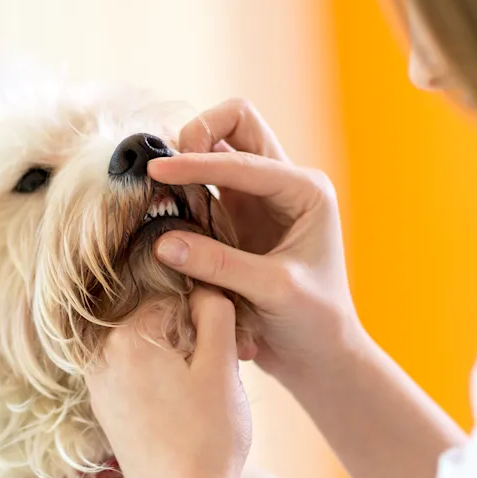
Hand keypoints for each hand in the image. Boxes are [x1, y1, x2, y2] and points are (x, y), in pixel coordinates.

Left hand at [87, 287, 313, 477]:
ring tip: (208, 398)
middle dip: (192, 342)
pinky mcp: (108, 416)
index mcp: (126, 338)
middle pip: (157, 327)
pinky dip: (164, 388)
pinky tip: (187, 415)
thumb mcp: (221, 365)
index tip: (230, 348)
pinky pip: (138, 382)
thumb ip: (214, 313)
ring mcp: (100, 390)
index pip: (174, 299)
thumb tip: (203, 286)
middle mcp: (102, 360)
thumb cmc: (208, 438)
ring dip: (180, 365)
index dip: (208, 319)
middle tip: (224, 374)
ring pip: (149, 356)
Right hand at [149, 99, 361, 393]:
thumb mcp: (272, 291)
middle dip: (198, 133)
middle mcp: (283, 184)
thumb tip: (162, 241)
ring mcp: (257, 198)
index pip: (243, 158)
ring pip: (217, 147)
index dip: (197, 163)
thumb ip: (220, 264)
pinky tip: (161, 206)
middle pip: (235, 122)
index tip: (157, 172)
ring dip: (187, 158)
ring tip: (156, 186)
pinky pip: (203, 184)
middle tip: (165, 168)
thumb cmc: (313, 322)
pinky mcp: (235, 218)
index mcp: (305, 190)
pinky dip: (181, 186)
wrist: (320, 355)